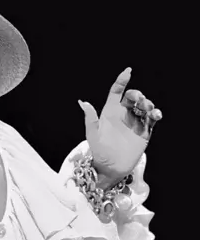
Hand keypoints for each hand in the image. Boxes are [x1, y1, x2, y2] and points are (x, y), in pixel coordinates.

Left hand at [79, 67, 162, 183]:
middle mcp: (123, 114)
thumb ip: (90, 118)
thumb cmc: (99, 151)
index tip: (128, 71)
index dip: (122, 80)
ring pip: (144, 106)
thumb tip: (83, 102)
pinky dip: (156, 115)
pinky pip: (152, 119)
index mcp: (110, 111)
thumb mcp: (93, 134)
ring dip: (148, 104)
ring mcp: (134, 122)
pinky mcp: (144, 131)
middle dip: (138, 94)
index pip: (117, 91)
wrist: (110, 167)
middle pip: (133, 97)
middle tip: (139, 101)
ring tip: (148, 109)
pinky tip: (156, 115)